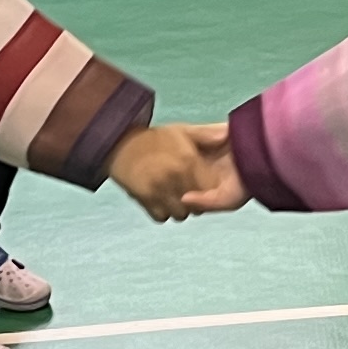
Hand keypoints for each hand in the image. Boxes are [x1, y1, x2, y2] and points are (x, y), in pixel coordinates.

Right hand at [106, 121, 240, 219]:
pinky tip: (159, 198)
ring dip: (178, 208)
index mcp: (188, 159)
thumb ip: (206, 135)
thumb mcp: (182, 131)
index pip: (211, 188)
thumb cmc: (154, 139)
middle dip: (195, 201)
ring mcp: (159, 188)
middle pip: (198, 206)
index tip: (202, 182)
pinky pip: (161, 217)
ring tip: (172, 193)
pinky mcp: (144, 198)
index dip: (208, 188)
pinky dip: (162, 212)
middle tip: (186, 189)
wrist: (119, 144)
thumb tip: (228, 135)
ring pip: (180, 214)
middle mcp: (175, 175)